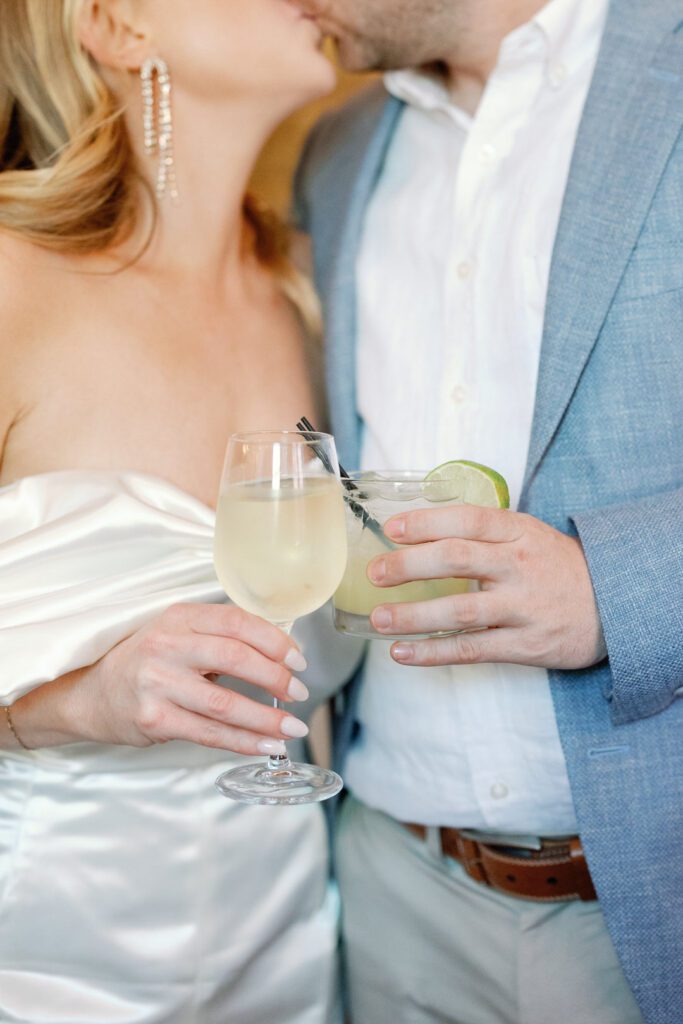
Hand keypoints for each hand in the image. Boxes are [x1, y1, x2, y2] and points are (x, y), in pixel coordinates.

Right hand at [13, 604, 309, 754]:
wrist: (91, 694)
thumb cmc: (146, 662)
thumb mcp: (178, 635)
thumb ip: (220, 638)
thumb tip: (281, 653)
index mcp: (179, 617)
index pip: (236, 622)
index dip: (274, 641)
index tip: (298, 659)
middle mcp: (166, 646)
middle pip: (235, 658)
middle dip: (276, 677)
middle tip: (300, 692)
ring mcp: (158, 684)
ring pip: (225, 703)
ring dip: (266, 718)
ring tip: (293, 727)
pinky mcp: (154, 720)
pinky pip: (210, 733)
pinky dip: (244, 741)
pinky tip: (267, 745)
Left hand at [367, 505, 606, 669]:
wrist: (613, 604)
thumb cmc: (553, 566)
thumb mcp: (527, 534)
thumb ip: (481, 532)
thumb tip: (415, 532)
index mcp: (518, 532)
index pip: (467, 519)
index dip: (426, 522)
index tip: (391, 529)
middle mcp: (519, 566)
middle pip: (457, 559)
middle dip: (409, 565)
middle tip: (375, 572)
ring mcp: (522, 607)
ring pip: (460, 610)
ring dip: (413, 615)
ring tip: (379, 618)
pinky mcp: (525, 645)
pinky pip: (472, 650)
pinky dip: (433, 653)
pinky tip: (402, 652)